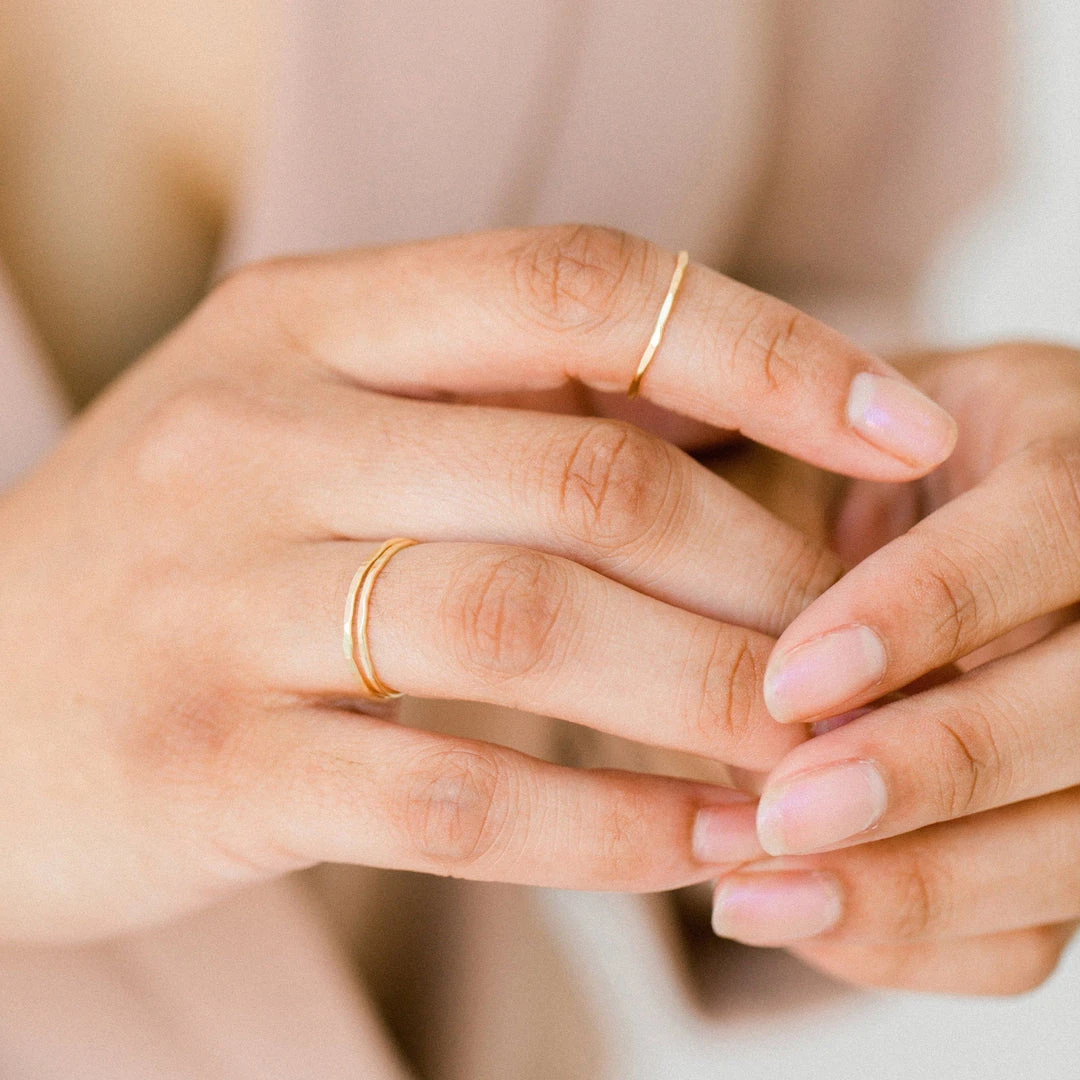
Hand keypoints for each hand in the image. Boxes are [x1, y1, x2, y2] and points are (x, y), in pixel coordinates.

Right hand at [0, 225, 956, 942]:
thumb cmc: (180, 552)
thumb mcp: (311, 420)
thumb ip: (497, 401)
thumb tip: (718, 408)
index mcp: (305, 324)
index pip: (578, 286)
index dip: (767, 346)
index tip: (902, 427)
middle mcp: (257, 434)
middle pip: (584, 478)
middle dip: (759, 571)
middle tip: (854, 646)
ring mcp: (217, 599)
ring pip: (527, 630)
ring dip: (705, 700)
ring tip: (805, 753)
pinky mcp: (201, 759)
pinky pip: (448, 794)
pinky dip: (600, 827)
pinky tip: (696, 847)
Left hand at [709, 343, 1079, 994]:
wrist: (891, 510)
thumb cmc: (832, 473)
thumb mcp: (812, 456)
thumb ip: (794, 541)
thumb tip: (762, 704)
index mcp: (1068, 450)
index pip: (1050, 522)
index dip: (925, 610)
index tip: (786, 683)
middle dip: (931, 771)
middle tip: (777, 815)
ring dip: (918, 887)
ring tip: (758, 896)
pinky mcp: (1068, 822)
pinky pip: (1037, 925)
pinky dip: (920, 937)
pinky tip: (808, 916)